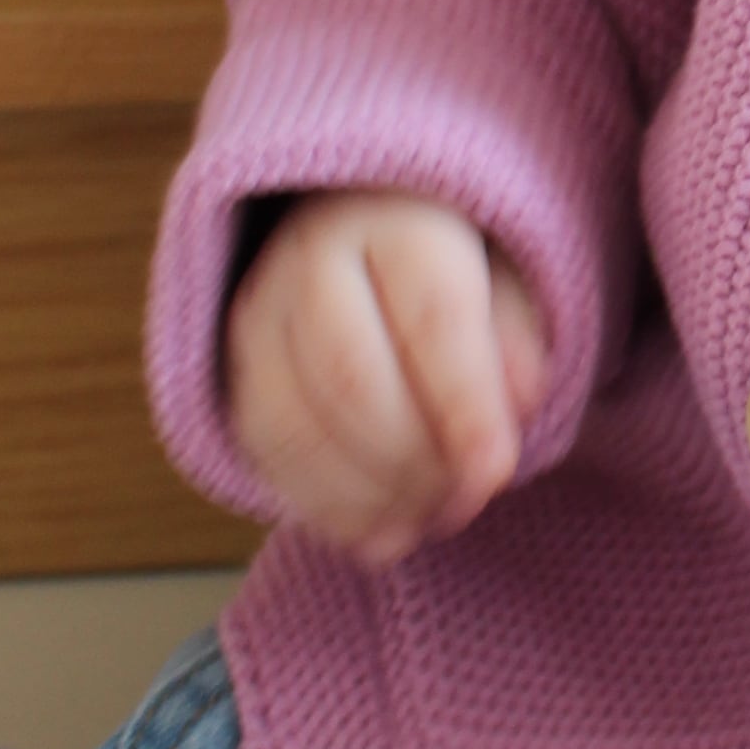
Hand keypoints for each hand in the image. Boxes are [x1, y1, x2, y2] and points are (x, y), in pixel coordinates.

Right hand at [223, 193, 547, 569]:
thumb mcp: (508, 273)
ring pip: (298, 427)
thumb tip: (519, 404)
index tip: (496, 472)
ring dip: (371, 497)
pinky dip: (326, 510)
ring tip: (430, 521)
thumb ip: (518, 335)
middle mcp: (308, 257)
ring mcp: (257, 314)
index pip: (432, 318)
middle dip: (416, 464)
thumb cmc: (453, 262)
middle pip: (354, 382)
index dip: (464, 407)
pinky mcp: (231, 369)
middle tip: (467, 502)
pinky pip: (265, 454)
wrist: (361, 234)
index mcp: (394, 216)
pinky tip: (381, 532)